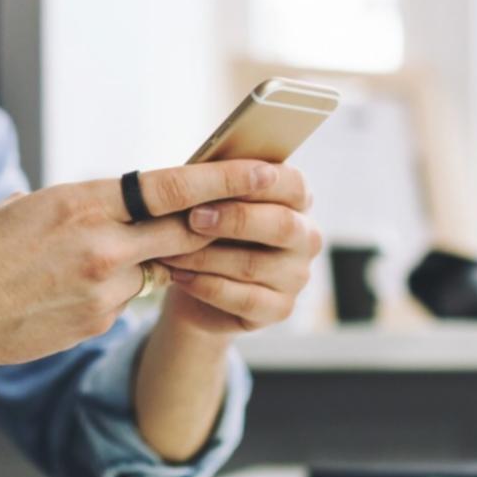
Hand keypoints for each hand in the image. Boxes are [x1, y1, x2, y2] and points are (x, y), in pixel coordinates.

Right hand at [0, 159, 283, 385]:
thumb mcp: (23, 208)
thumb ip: (74, 203)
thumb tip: (103, 200)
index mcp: (83, 201)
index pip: (171, 186)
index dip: (222, 179)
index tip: (262, 170)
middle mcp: (102, 243)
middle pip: (183, 228)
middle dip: (216, 220)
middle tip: (252, 209)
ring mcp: (104, 286)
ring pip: (154, 267)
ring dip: (146, 259)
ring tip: (93, 258)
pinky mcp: (99, 320)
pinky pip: (125, 299)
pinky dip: (113, 290)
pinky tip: (69, 292)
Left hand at [157, 164, 320, 335]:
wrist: (198, 284)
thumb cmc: (207, 229)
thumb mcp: (211, 200)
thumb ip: (217, 182)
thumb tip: (203, 167)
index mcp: (296, 200)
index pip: (293, 184)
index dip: (257, 181)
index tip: (216, 180)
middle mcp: (305, 237)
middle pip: (282, 225)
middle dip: (234, 220)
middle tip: (193, 218)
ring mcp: (297, 276)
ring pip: (254, 265)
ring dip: (206, 257)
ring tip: (170, 250)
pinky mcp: (281, 308)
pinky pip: (245, 299)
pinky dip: (207, 286)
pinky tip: (179, 277)